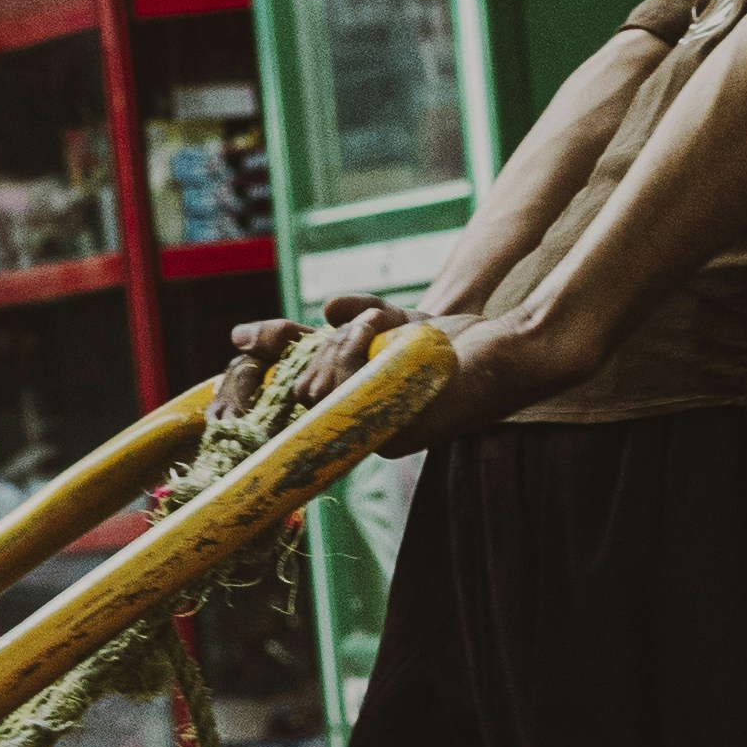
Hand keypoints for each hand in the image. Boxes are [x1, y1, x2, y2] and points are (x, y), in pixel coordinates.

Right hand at [223, 294, 614, 451]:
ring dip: (340, 343)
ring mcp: (368, 435)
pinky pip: (344, 386)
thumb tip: (317, 311)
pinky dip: (356, 343)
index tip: (240, 340)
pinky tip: (381, 324)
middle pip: (288, 392)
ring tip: (377, 322)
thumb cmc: (448, 344)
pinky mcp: (388, 431)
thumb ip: (351, 318)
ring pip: (314, 386)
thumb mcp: (389, 323)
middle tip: (319, 331)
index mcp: (340, 405)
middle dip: (298, 353)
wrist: (506, 353)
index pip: (274, 397)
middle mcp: (348, 429)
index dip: (247, 374)